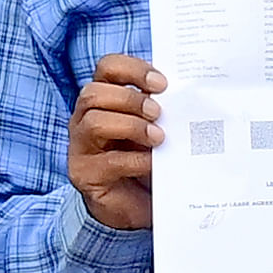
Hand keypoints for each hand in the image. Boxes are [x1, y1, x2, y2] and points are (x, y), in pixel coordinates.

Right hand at [68, 53, 166, 232]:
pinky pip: (107, 161)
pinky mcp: (84, 174)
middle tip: (158, 113)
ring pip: (94, 122)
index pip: (107, 68)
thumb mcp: (155, 129)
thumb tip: (192, 93)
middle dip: (130, 99)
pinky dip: (136, 160)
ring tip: (158, 137)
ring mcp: (80, 146)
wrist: (135, 205)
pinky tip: (154, 163)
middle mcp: (84, 118)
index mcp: (104, 99)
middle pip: (93, 92)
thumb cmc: (147, 159)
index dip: (132, 69)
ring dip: (131, 126)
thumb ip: (163, 109)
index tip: (162, 84)